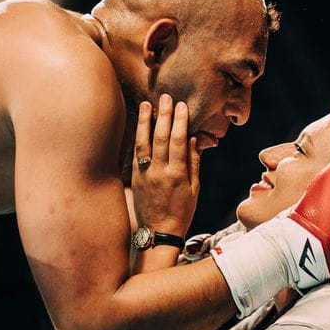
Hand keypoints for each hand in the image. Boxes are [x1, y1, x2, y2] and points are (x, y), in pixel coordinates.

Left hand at [131, 94, 199, 237]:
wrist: (158, 232)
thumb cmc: (182, 211)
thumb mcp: (195, 189)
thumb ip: (194, 162)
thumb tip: (193, 138)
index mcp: (177, 175)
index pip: (178, 142)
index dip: (179, 122)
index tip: (181, 105)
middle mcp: (159, 172)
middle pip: (160, 138)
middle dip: (163, 115)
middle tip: (166, 97)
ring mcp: (144, 174)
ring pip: (143, 142)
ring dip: (145, 121)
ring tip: (147, 104)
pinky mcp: (134, 177)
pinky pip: (135, 152)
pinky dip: (138, 136)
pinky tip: (139, 123)